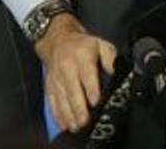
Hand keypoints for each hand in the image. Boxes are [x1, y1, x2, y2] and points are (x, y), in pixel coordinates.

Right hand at [34, 14, 116, 132]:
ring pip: (62, 99)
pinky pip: (52, 102)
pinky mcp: (49, 86)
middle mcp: (67, 68)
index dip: (91, 89)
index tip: (95, 102)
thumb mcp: (100, 44)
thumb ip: (110, 58)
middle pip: (73, 90)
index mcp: (82, 57)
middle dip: (79, 107)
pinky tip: (64, 124)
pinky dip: (58, 115)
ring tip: (76, 126)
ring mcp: (57, 78)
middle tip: (85, 121)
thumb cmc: (83, 45)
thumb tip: (116, 71)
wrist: (58, 40)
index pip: (87, 74)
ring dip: (68, 114)